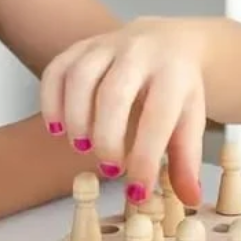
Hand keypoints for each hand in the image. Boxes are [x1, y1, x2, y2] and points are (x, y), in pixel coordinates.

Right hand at [40, 17, 205, 206]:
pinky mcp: (82, 45)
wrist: (170, 41)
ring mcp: (108, 44)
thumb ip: (187, 159)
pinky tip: (57, 128)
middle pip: (113, 94)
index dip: (145, 158)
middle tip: (110, 169)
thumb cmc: (178, 88)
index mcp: (173, 72)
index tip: (137, 191)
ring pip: (81, 77)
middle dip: (106, 138)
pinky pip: (58, 68)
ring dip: (75, 119)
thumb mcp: (191, 119)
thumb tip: (189, 199)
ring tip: (82, 148)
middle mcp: (141, 52)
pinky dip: (50, 100)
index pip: (157, 116)